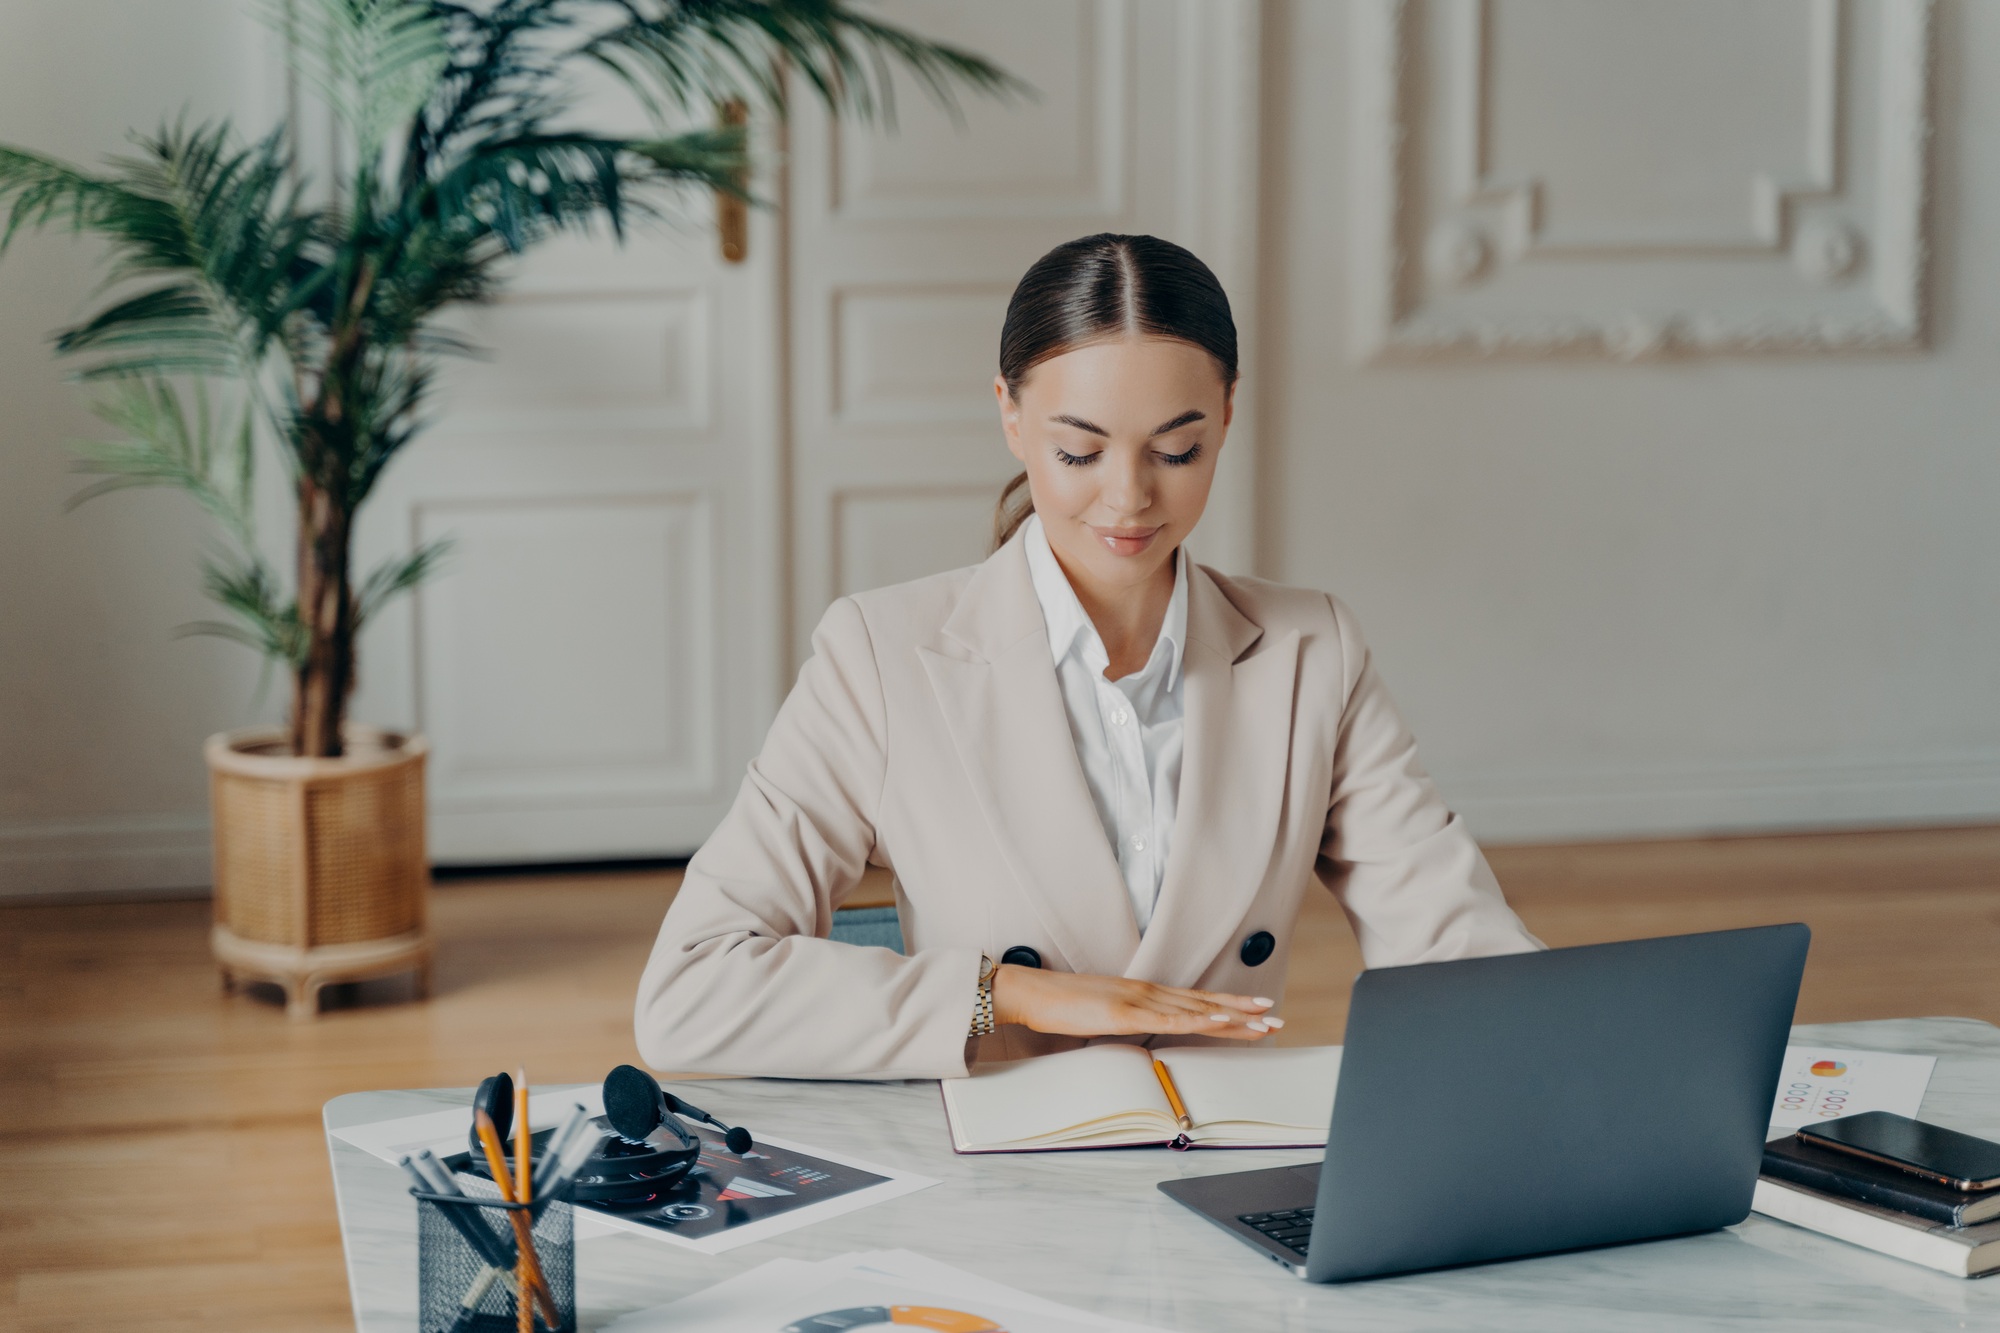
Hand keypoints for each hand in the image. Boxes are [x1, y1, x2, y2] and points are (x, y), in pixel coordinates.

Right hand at [990, 965, 1280, 1040]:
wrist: (1033, 993)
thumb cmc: (1062, 1005)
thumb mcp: (1103, 1014)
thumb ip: (1127, 1020)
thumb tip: (1144, 1033)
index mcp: (1144, 993)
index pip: (1196, 1002)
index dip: (1229, 1007)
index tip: (1258, 1011)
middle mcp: (1148, 992)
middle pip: (1205, 1004)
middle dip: (1244, 1013)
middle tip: (1277, 1018)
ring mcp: (1139, 1000)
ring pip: (1196, 1011)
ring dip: (1233, 1018)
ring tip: (1264, 1023)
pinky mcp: (1125, 1012)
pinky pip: (1168, 1020)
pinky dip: (1197, 1021)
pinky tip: (1220, 1023)